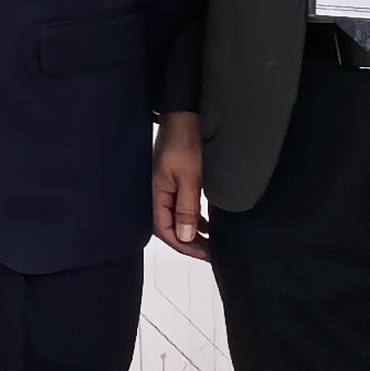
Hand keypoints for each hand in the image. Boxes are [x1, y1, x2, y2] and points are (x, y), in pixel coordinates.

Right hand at [153, 111, 210, 260]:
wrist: (186, 115)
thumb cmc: (186, 143)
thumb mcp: (189, 179)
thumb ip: (186, 209)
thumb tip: (185, 236)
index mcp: (158, 193)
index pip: (165, 230)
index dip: (184, 245)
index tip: (204, 254)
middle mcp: (160, 192)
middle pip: (169, 226)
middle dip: (188, 242)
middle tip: (210, 252)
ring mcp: (167, 185)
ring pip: (177, 217)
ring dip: (192, 231)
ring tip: (210, 241)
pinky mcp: (177, 179)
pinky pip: (182, 205)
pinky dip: (194, 217)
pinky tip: (207, 221)